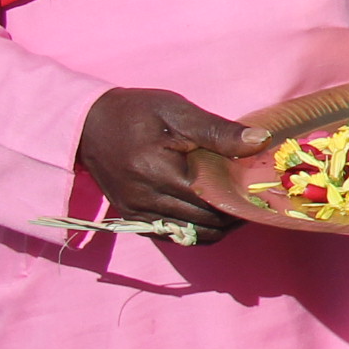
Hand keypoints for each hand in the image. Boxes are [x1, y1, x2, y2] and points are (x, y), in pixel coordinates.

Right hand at [76, 87, 268, 239]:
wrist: (86, 123)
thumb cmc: (136, 113)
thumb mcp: (178, 112)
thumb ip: (219, 132)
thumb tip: (261, 141)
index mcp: (162, 175)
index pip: (216, 202)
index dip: (242, 201)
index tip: (260, 191)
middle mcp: (147, 201)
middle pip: (207, 223)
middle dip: (234, 215)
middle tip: (252, 199)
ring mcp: (137, 214)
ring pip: (192, 235)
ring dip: (218, 226)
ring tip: (234, 207)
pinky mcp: (131, 217)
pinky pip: (172, 236)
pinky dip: (195, 230)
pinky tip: (209, 213)